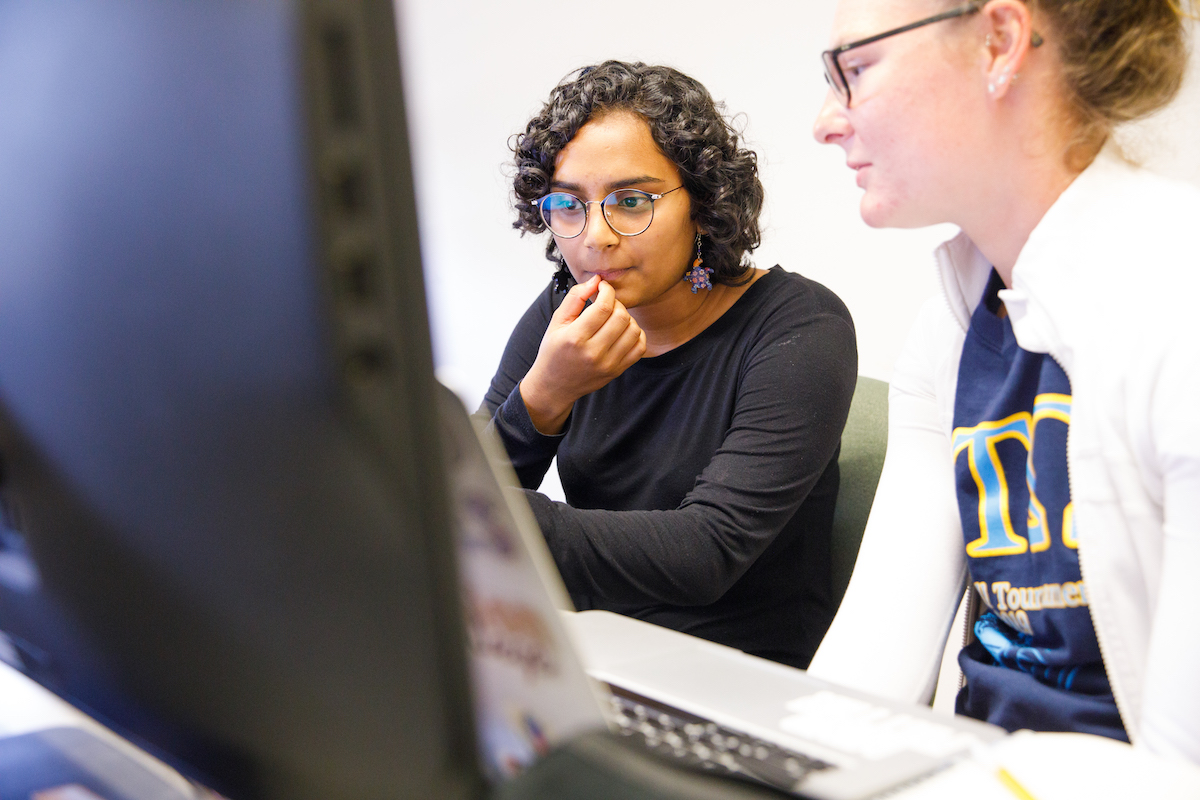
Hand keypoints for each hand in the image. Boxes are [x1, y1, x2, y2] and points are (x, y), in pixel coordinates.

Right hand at [519, 275, 645, 433]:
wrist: (554, 386)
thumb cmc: (554, 351)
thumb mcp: (557, 322)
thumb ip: (575, 297)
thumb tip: (596, 280)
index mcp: (575, 338)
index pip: (603, 307)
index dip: (607, 291)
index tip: (603, 287)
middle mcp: (593, 353)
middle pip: (621, 317)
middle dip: (617, 303)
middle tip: (607, 303)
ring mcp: (608, 364)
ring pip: (633, 330)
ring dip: (627, 317)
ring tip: (614, 317)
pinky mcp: (617, 371)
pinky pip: (639, 347)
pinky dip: (636, 334)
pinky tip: (623, 331)